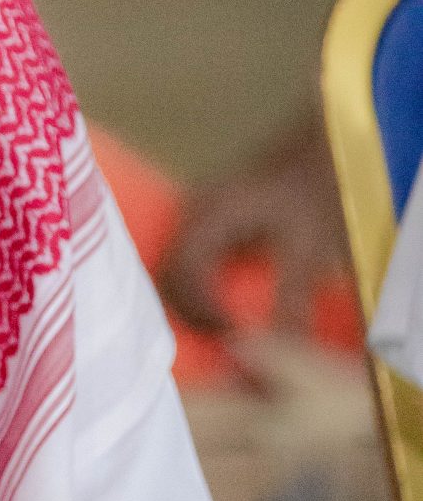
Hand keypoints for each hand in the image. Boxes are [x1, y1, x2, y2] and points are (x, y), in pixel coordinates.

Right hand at [161, 107, 346, 337]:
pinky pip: (188, 258)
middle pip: (170, 273)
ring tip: (224, 325)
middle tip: (227, 338)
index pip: (183, 276)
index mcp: (210, 217)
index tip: (236, 335)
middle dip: (193, 312)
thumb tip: (269, 353)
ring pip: (175, 266)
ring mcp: (199, 211)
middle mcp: (194, 212)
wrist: (330, 147)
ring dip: (192, 301)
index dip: (202, 313)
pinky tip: (223, 302)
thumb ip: (288, 305)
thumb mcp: (308, 252)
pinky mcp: (211, 216)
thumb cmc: (318, 192)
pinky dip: (198, 287)